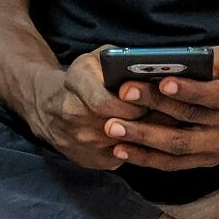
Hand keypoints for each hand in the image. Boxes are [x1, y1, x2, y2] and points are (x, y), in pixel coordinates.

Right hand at [30, 44, 157, 170]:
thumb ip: (121, 59)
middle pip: (118, 124)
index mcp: (77, 82)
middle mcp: (73, 113)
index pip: (104, 101)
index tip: (153, 99)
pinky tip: (149, 138)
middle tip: (169, 114)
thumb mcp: (97, 58)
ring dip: (148, 136)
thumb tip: (153, 70)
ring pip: (125, 143)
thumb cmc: (85, 78)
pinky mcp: (89, 160)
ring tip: (165, 124)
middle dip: (147, 120)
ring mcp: (80, 141)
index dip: (132, 102)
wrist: (50, 108)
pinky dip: (140, 149)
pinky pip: (124, 156)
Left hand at [101, 40, 218, 169]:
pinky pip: (176, 164)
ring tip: (114, 128)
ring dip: (144, 139)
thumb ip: (217, 55)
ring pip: (179, 146)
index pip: (217, 95)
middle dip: (154, 107)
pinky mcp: (211, 161)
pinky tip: (123, 150)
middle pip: (191, 119)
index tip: (162, 81)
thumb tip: (179, 59)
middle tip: (123, 95)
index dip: (190, 90)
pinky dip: (148, 159)